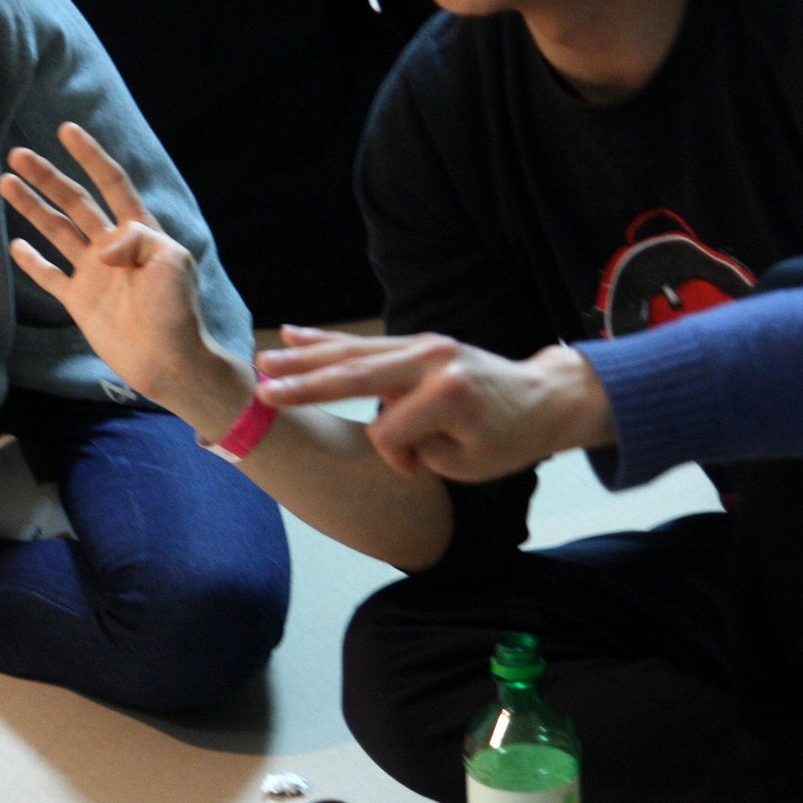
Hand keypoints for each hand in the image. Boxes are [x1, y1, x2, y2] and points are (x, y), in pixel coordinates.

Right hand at [0, 123, 249, 436]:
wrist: (168, 359)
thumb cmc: (177, 309)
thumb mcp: (172, 262)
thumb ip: (138, 240)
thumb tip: (102, 246)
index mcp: (138, 231)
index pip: (111, 183)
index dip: (90, 156)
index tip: (67, 130)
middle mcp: (112, 246)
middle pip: (75, 201)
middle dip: (48, 176)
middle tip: (18, 155)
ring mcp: (93, 273)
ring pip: (56, 231)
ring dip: (33, 207)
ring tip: (6, 183)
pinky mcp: (80, 301)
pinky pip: (50, 276)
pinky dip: (32, 261)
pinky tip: (15, 244)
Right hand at [256, 333, 613, 480]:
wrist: (541, 397)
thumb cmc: (509, 438)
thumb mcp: (467, 462)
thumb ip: (418, 445)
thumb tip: (381, 424)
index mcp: (449, 392)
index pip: (390, 430)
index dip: (396, 457)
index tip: (419, 468)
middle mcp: (431, 359)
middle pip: (356, 375)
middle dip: (305, 384)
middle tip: (261, 391)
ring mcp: (421, 344)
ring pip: (352, 352)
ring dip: (304, 359)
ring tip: (264, 362)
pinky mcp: (414, 342)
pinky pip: (363, 342)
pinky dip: (326, 340)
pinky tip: (291, 334)